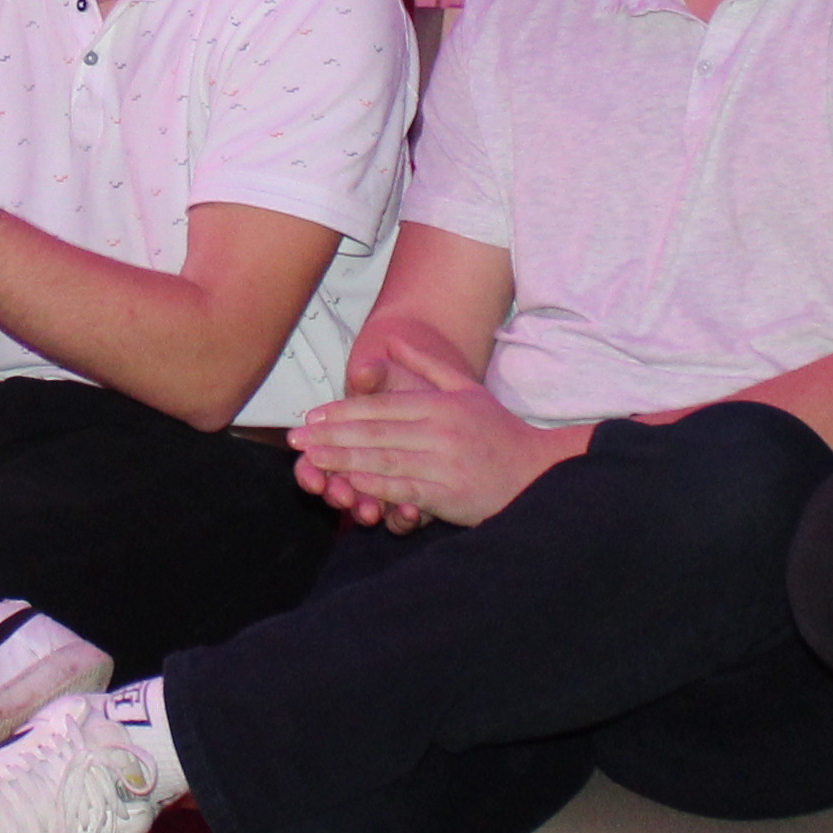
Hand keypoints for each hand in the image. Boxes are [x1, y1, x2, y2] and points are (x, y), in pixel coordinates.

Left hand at [289, 336, 579, 529]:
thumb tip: (394, 338)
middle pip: (375, 432)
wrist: (537, 472)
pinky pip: (403, 489)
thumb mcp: (466, 389)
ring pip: (383, 460)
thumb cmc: (498, 432)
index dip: (342, 411)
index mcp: (440, 405)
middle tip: (296, 440)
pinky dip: (374, 487)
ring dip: (342, 461)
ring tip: (311, 462)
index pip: (381, 407)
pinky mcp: (447, 494)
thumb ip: (426, 365)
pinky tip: (349, 485)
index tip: (310, 418)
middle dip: (331, 436)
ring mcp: (442, 463)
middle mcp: (439, 431)